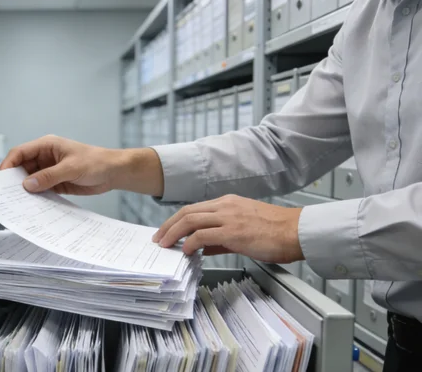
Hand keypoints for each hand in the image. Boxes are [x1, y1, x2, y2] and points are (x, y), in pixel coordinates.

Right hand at [0, 135, 164, 195]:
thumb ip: (49, 176)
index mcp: (46, 146)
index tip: (1, 179)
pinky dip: (35, 197)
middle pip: (21, 168)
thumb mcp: (71, 168)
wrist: (114, 172)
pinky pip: (40, 190)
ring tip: (17, 202)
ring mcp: (49, 170)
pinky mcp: (55, 182)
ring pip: (29, 180)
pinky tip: (32, 205)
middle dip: (14, 180)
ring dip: (25, 190)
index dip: (8, 164)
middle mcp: (45, 157)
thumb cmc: (96, 162)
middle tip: (6, 194)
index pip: (20, 153)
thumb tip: (27, 184)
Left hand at [153, 194, 304, 263]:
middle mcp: (225, 206)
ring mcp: (228, 217)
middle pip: (187, 212)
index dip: (176, 220)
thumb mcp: (244, 229)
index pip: (194, 209)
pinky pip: (202, 235)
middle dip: (168, 225)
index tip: (166, 231)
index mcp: (228, 203)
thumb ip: (221, 238)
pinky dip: (190, 242)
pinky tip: (186, 251)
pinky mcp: (233, 232)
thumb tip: (202, 247)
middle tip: (159, 239)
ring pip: (190, 220)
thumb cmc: (276, 232)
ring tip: (165, 245)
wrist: (297, 231)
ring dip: (173, 233)